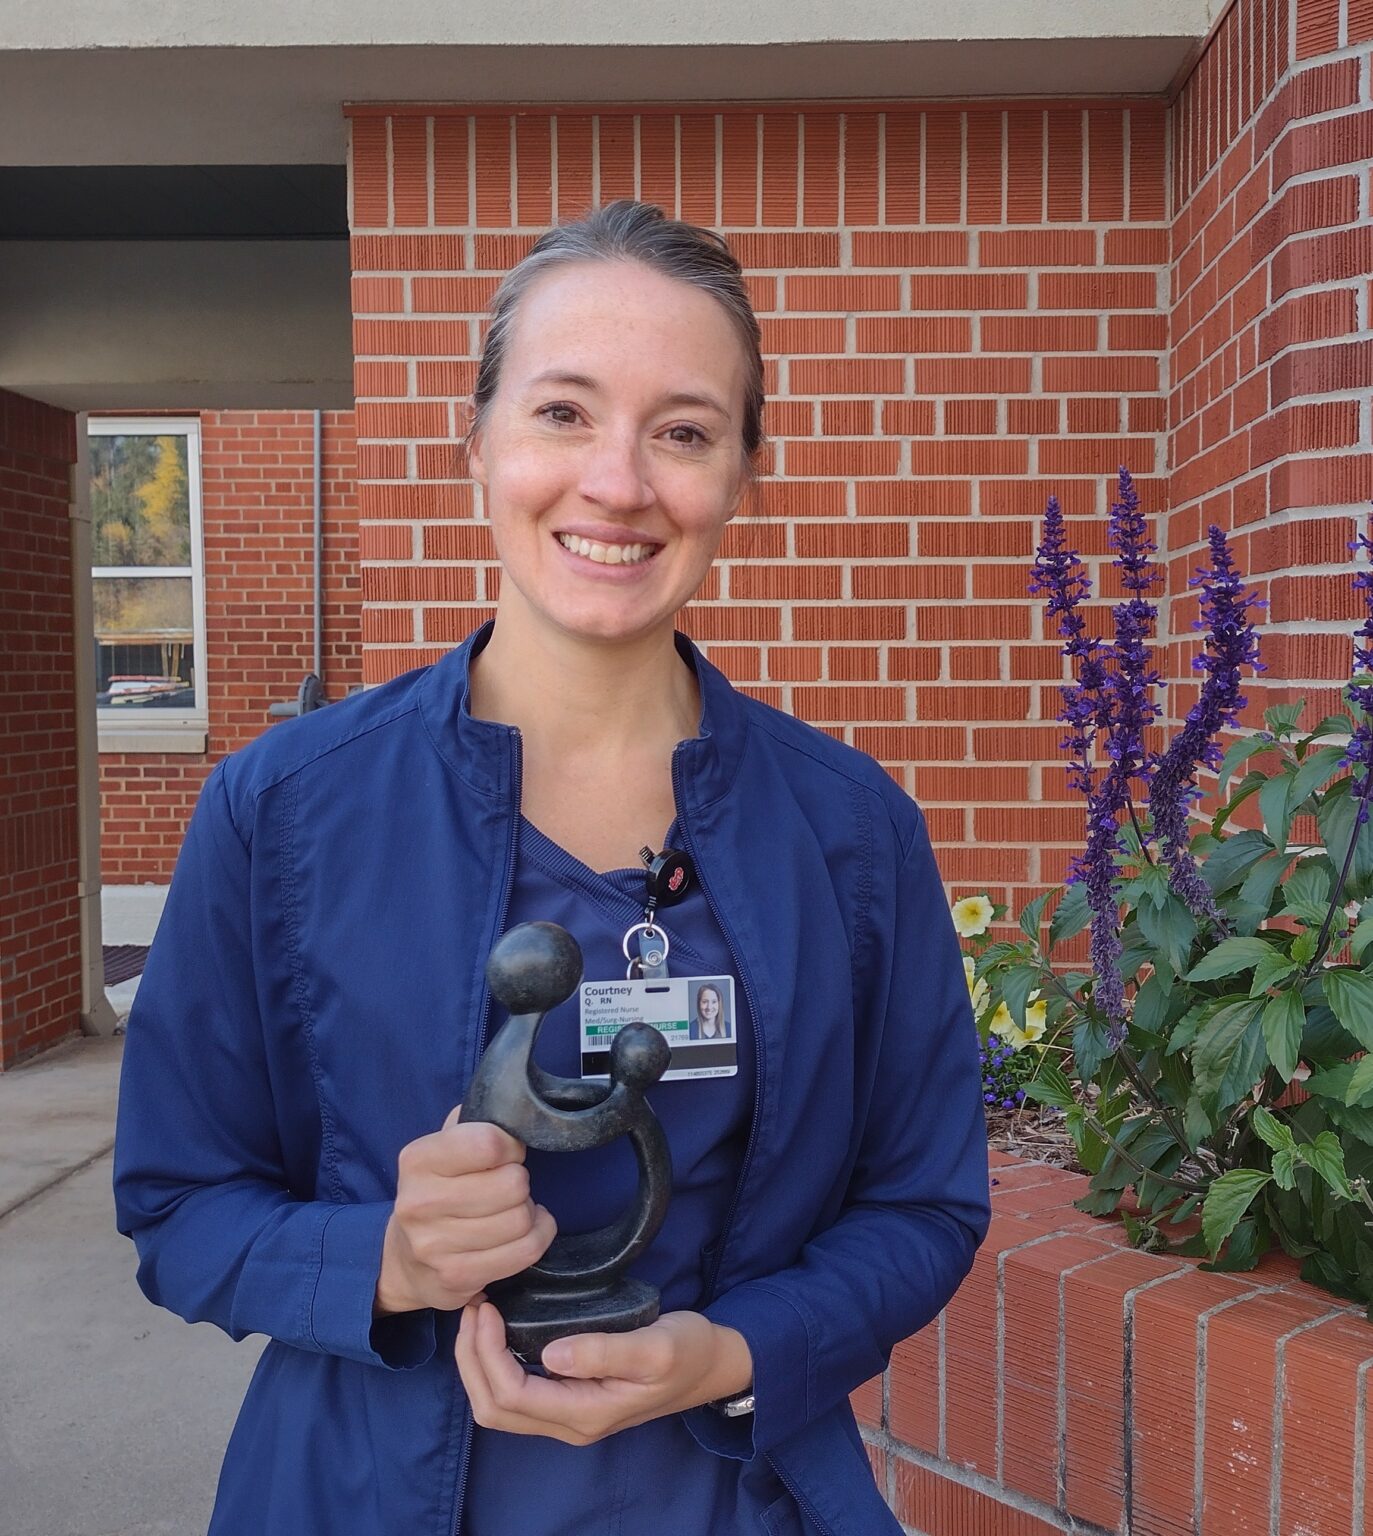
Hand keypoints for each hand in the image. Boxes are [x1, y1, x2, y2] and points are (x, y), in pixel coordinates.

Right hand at [375, 1107, 556, 1315]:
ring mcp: (434, 1246)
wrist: (404, 1259)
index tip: (507, 1153)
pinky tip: (524, 1231)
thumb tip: (511, 1103)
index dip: (511, 1146)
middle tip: (509, 1185)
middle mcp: (419, 1203)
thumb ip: (471, 1122)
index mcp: (417, 1160)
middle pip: (513, 1184)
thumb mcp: (442, 1148)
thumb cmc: (438, 1191)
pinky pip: (525, 1252)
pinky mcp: (456, 1278)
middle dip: (521, 1181)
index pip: (488, 1143)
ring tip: (513, 1210)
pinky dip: (538, 1237)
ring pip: (521, 1219)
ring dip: (529, 1212)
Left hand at [455, 1301, 753, 1444]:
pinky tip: (497, 1328)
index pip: (511, 1395)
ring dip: (477, 1362)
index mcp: (585, 1414)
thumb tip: (550, 1354)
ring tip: (479, 1314)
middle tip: (473, 1307)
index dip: (487, 1353)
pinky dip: (493, 1362)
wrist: (711, 1366)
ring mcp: (567, 1414)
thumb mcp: (655, 1347)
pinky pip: (514, 1391)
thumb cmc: (688, 1352)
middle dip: (471, 1359)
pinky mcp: (568, 1397)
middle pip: (493, 1409)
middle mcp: (568, 1423)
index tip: (488, 1307)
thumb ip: (604, 1352)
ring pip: (498, 1405)